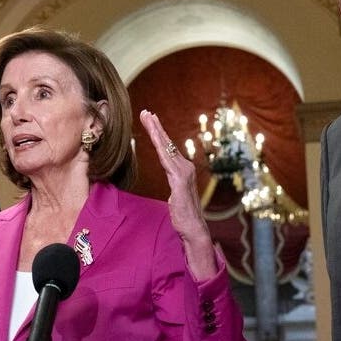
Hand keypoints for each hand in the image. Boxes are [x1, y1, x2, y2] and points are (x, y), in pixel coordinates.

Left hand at [139, 109, 216, 278]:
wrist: (193, 228)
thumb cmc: (183, 215)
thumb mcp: (174, 195)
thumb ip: (172, 183)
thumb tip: (169, 177)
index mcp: (182, 170)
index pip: (168, 149)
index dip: (159, 134)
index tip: (150, 120)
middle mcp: (184, 168)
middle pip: (167, 143)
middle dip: (156, 126)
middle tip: (146, 112)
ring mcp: (183, 173)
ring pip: (166, 148)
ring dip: (157, 132)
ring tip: (148, 118)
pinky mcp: (179, 181)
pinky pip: (166, 160)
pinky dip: (160, 147)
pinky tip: (154, 137)